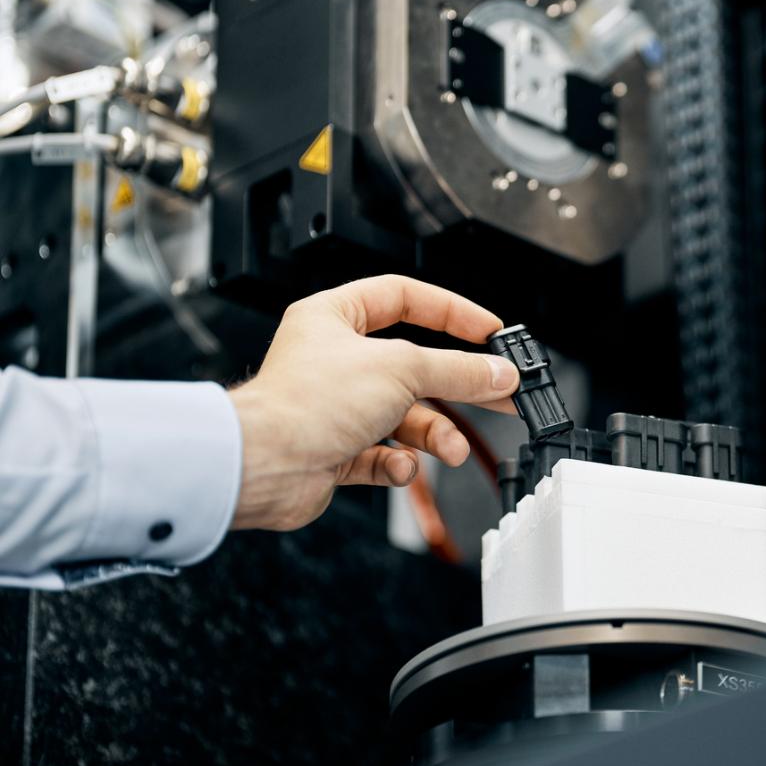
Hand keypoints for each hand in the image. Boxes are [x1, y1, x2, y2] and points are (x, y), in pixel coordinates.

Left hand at [226, 275, 519, 531]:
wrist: (264, 467)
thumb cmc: (303, 404)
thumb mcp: (401, 370)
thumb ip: (458, 370)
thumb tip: (498, 372)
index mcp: (335, 318)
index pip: (405, 298)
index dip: (452, 312)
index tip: (489, 331)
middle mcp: (334, 360)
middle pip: (415, 364)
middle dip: (458, 385)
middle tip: (501, 394)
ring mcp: (336, 407)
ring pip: (404, 416)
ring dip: (434, 435)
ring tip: (451, 448)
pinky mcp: (336, 450)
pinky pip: (383, 454)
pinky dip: (399, 463)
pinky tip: (400, 466)